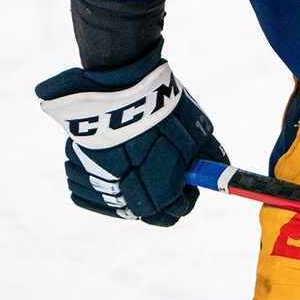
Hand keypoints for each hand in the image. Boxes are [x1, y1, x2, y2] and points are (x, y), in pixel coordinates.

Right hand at [36, 44, 226, 226]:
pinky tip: (110, 156)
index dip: (184, 196)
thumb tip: (222, 169)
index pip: (175, 212)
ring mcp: (99, 184)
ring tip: (133, 154)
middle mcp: (128, 197)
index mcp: (161, 195)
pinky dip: (99, 176)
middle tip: (161, 167)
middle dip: (155, 192)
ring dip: (125, 185)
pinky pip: (88, 185)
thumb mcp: (199, 133)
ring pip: (113, 199)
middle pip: (143, 211)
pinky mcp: (77, 168)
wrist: (118, 88)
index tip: (186, 180)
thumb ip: (209, 158)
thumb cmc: (163, 110)